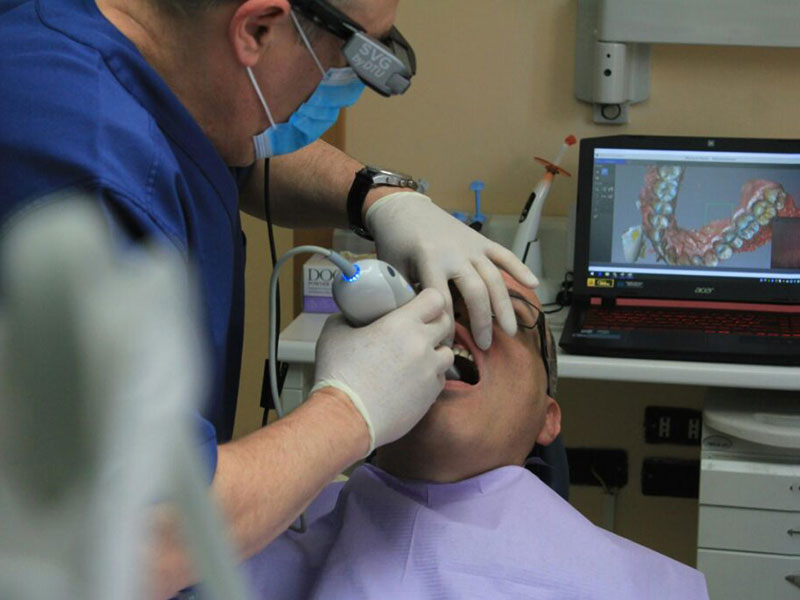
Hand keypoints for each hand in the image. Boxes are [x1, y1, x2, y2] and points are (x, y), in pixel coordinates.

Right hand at [311, 288, 452, 452]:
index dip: (429, 299)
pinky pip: (441, 378)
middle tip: (420, 328)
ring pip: (448, 352)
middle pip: (446, 323)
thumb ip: (346, 318)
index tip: (421, 303)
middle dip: (435, 323)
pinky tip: (413, 378)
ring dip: (436, 351)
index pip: (435, 298)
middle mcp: (422, 344)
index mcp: (402, 324)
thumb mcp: (333, 335)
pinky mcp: (431, 394)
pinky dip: (431, 375)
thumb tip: (349, 316)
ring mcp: (430, 371)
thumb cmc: (339, 377)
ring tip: (418, 356)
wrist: (346, 417)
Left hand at [366, 191, 537, 349]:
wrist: (405, 208)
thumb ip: (407, 295)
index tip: (448, 346)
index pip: (443, 301)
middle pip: (476, 292)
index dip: (446, 326)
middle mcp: (455, 254)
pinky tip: (534, 284)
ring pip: (494, 278)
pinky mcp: (480, 240)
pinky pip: (504, 255)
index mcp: (430, 260)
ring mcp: (471, 246)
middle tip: (485, 345)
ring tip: (510, 331)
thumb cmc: (396, 241)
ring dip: (504, 306)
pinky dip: (520, 268)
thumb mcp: (394, 269)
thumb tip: (418, 326)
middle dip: (482, 321)